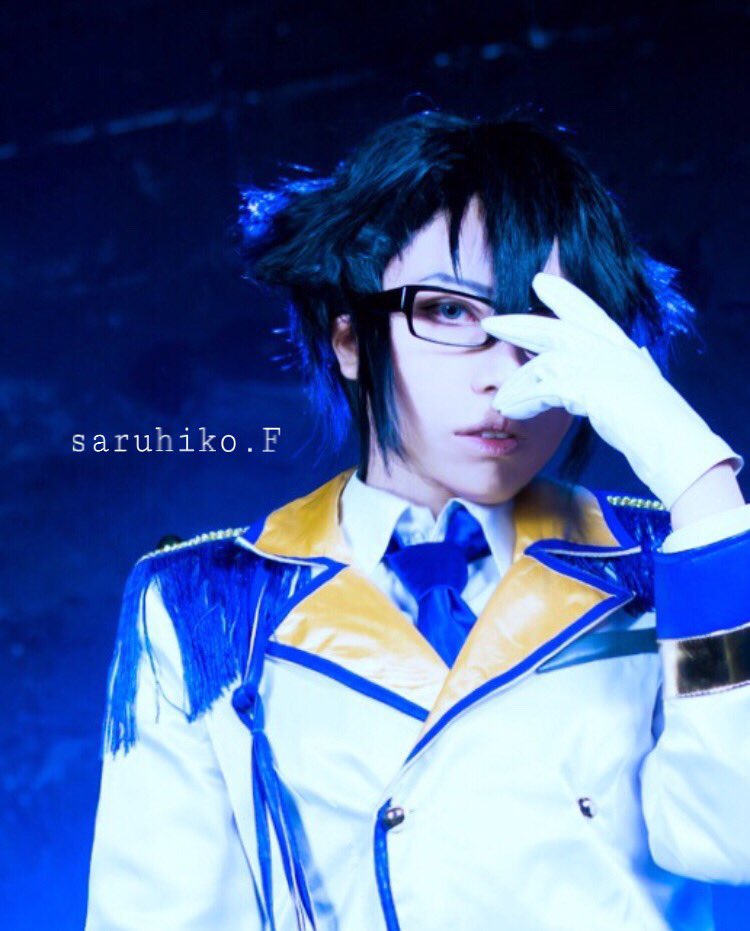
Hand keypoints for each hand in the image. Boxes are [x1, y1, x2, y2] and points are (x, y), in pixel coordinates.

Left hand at [480, 273, 742, 509]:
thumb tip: (632, 351)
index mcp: (620, 347)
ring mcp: (600, 365)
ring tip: (500, 402)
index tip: (540, 281)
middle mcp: (610, 349)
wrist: (673, 444)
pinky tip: (511, 412)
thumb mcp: (638, 386)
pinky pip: (544, 390)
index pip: (588, 311)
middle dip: (520, 325)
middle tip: (492, 323)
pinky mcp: (589, 387)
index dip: (565, 296)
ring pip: (543, 365)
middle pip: (554, 329)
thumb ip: (625, 368)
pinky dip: (525, 402)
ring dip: (517, 385)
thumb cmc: (657, 425)